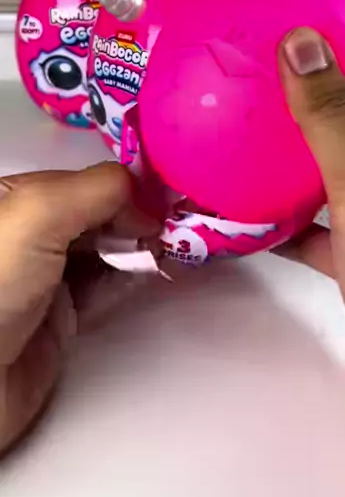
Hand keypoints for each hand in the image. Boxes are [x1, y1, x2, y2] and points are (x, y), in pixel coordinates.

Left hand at [0, 162, 160, 456]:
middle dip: (137, 214)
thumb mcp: (39, 214)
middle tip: (176, 225)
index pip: (84, 180)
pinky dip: (133, 275)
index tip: (165, 196)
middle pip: (99, 212)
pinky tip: (156, 269)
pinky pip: (106, 286)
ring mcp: (46, 275)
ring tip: (173, 246)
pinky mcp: (61, 316)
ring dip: (141, 244)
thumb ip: (97, 189)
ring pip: (106, 248)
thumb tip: (148, 199)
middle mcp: (31, 232)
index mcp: (14, 198)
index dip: (125, 186)